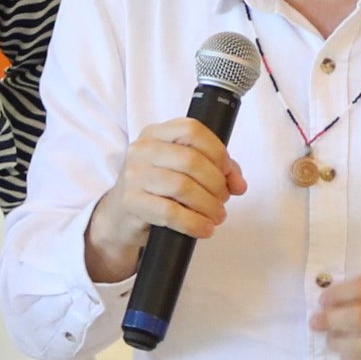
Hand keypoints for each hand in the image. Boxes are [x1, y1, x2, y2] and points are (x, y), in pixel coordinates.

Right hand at [84, 119, 244, 284]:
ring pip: (182, 187)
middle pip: (191, 160)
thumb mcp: (183, 171)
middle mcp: (142, 149)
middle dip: (216, 184)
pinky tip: (204, 229)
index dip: (217, 152)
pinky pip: (170, 212)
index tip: (228, 173)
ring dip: (208, 205)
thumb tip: (239, 184)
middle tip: (223, 201)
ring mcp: (134, 175)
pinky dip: (194, 223)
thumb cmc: (158, 190)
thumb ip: (215, 169)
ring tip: (216, 216)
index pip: (193, 130)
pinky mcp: (131, 202)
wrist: (121, 216)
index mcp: (157, 133)